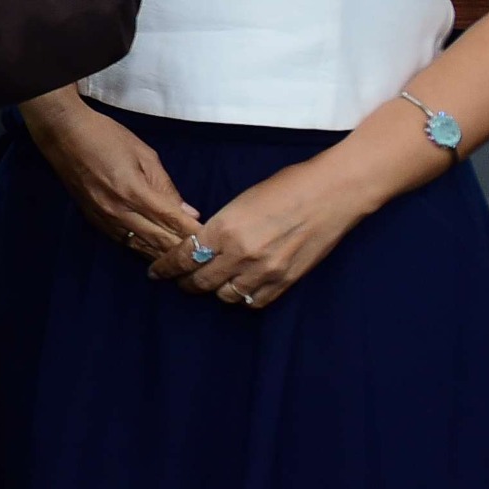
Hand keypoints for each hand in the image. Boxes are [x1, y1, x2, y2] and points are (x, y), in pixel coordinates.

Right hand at [25, 99, 202, 271]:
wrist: (65, 136)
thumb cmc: (107, 137)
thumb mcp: (144, 154)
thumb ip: (166, 186)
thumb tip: (188, 212)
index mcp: (135, 191)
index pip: (172, 221)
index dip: (194, 234)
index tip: (213, 242)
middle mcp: (120, 211)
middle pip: (159, 240)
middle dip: (184, 251)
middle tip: (205, 259)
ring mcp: (106, 219)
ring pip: (141, 247)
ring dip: (164, 256)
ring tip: (186, 264)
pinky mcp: (95, 221)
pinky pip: (124, 243)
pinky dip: (144, 250)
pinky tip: (157, 255)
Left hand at [170, 158, 368, 311]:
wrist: (331, 193)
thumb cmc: (287, 186)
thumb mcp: (241, 200)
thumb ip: (220, 226)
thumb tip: (203, 242)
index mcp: (224, 229)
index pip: (184, 257)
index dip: (166, 268)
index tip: (156, 272)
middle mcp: (240, 255)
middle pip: (200, 282)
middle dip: (185, 283)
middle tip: (181, 281)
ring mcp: (264, 272)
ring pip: (226, 296)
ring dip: (214, 291)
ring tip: (212, 284)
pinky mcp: (285, 282)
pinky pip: (254, 302)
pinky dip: (242, 298)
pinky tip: (239, 290)